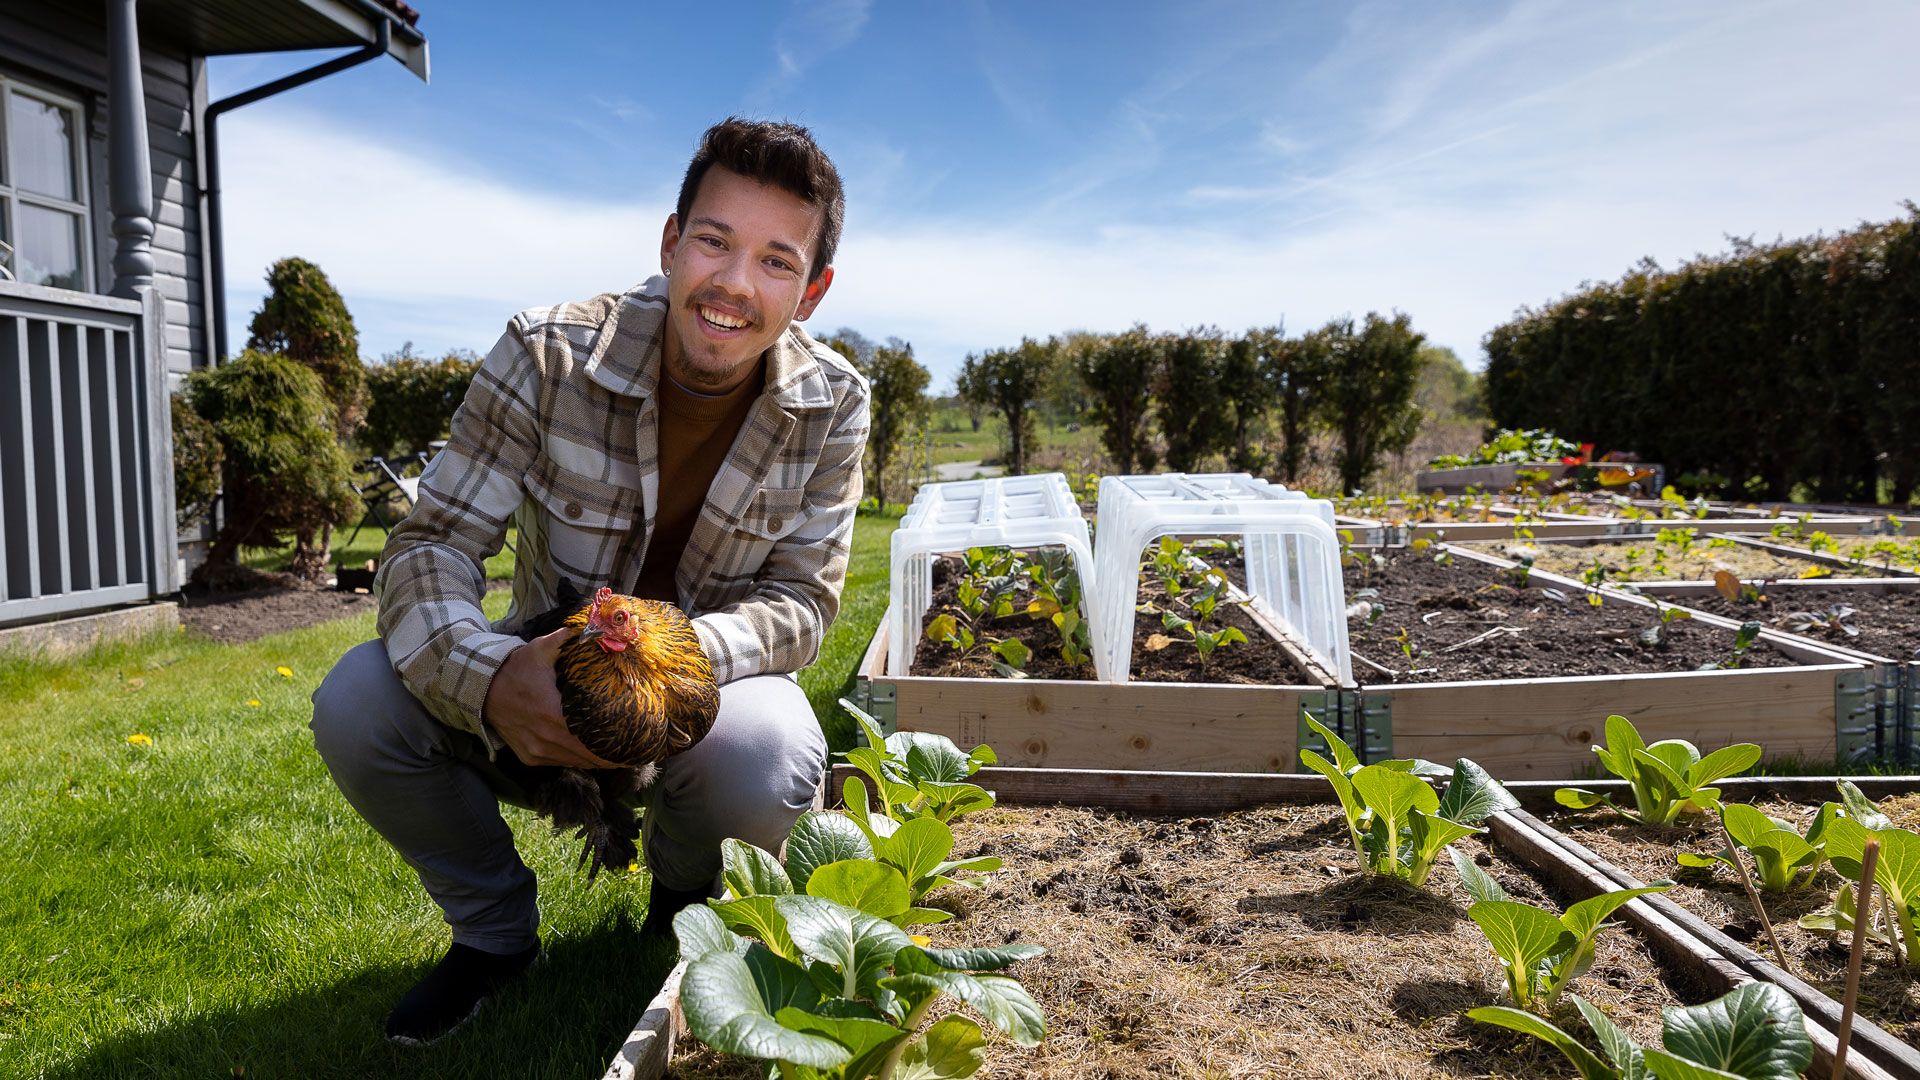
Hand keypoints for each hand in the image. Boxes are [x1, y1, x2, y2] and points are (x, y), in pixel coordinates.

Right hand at [483, 627, 620, 768]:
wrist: (481, 690)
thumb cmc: (515, 669)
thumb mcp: (540, 649)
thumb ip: (569, 639)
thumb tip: (597, 627)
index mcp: (552, 714)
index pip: (589, 738)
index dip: (612, 746)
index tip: (633, 748)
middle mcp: (545, 737)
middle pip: (586, 756)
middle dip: (611, 759)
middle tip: (633, 757)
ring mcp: (536, 750)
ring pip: (574, 763)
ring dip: (596, 762)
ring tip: (618, 759)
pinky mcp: (529, 757)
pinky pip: (559, 763)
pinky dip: (576, 760)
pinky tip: (592, 757)